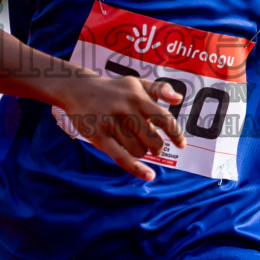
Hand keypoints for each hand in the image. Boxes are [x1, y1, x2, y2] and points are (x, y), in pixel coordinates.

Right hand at [56, 74, 185, 181]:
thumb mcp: (136, 83)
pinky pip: (121, 157)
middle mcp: (126, 109)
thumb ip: (159, 89)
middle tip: (153, 147)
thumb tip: (179, 99)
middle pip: (153, 140)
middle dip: (156, 148)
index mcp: (138, 97)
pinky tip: (149, 175)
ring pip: (138, 151)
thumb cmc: (113, 89)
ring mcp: (111, 123)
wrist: (78, 89)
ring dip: (140, 152)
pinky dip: (137, 169)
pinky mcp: (98, 136)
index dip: (176, 134)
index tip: (182, 145)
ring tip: (132, 143)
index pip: (164, 118)